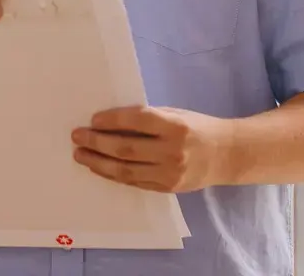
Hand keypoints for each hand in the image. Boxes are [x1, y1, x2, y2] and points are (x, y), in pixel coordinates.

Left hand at [71, 106, 233, 192]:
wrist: (226, 155)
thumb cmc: (195, 127)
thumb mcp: (174, 114)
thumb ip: (146, 118)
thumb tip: (108, 120)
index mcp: (175, 126)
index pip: (137, 120)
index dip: (112, 120)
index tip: (92, 119)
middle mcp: (172, 152)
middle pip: (127, 148)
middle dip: (97, 142)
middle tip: (77, 136)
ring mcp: (170, 174)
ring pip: (126, 170)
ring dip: (98, 163)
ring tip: (80, 154)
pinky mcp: (167, 188)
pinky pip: (134, 182)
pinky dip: (113, 175)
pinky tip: (98, 167)